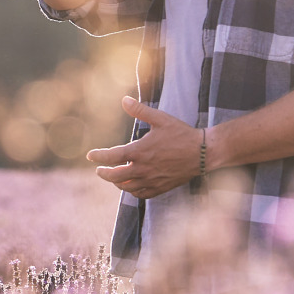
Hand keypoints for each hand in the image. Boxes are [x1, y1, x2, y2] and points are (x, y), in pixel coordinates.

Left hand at [88, 97, 206, 198]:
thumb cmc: (181, 134)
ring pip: (127, 187)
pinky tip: (130, 186)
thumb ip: (140, 110)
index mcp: (140, 151)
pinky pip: (141, 194)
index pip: (112, 156)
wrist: (203, 153)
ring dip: (117, 183)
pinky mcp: (161, 187)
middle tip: (99, 170)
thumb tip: (124, 100)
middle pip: (115, 176)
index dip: (98, 156)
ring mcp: (152, 180)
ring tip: (113, 177)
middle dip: (104, 174)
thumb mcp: (160, 119)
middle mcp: (144, 168)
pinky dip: (132, 191)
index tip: (90, 156)